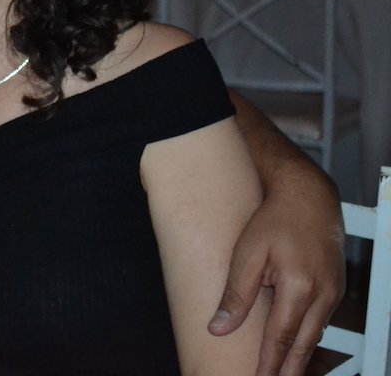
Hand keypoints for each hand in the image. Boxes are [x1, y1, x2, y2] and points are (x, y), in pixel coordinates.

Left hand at [207, 181, 344, 375]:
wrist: (308, 196)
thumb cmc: (273, 220)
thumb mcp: (247, 253)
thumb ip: (236, 294)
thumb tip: (218, 328)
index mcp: (300, 287)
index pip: (281, 337)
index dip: (269, 363)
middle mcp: (323, 294)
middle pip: (304, 344)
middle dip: (289, 370)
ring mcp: (333, 292)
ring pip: (315, 335)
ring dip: (299, 358)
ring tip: (282, 374)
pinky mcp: (335, 287)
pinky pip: (321, 321)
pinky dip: (308, 338)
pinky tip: (295, 348)